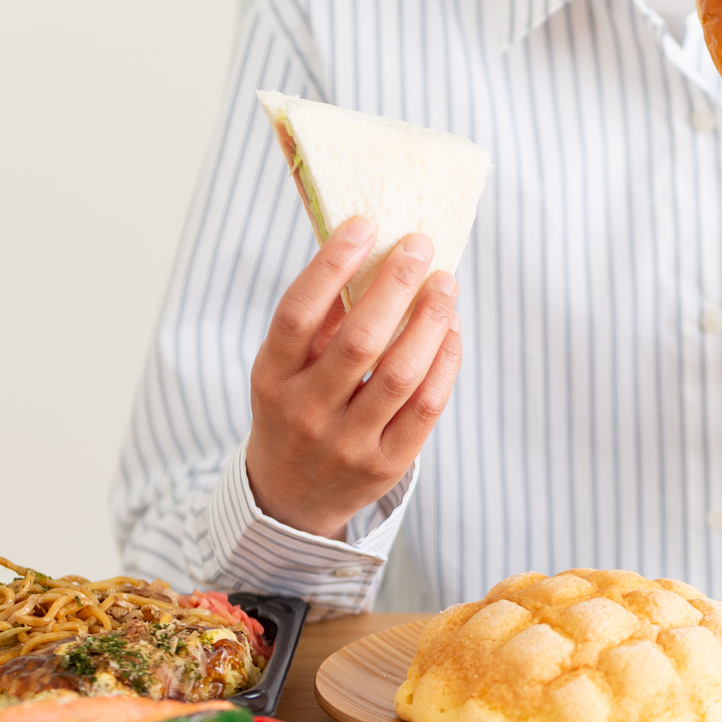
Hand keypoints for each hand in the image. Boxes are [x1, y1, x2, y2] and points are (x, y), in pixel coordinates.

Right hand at [245, 218, 461, 538]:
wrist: (290, 497)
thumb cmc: (293, 409)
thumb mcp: (285, 368)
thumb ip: (319, 321)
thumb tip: (370, 254)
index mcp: (271, 377)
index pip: (298, 313)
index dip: (331, 264)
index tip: (366, 223)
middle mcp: (305, 411)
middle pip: (359, 340)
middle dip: (396, 285)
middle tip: (421, 246)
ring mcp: (347, 442)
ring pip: (401, 373)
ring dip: (430, 320)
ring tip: (445, 284)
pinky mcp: (385, 464)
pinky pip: (425, 407)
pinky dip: (444, 363)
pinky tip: (450, 331)